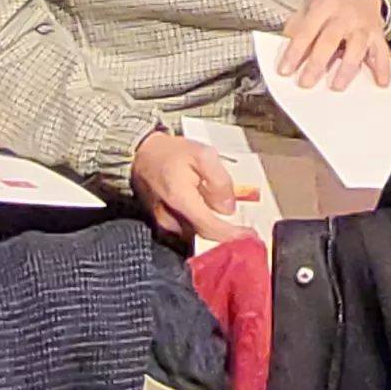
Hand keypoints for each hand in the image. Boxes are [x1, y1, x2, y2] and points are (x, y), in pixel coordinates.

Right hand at [130, 131, 258, 242]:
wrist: (140, 155)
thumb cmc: (172, 153)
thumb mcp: (203, 154)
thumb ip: (219, 180)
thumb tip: (228, 208)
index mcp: (181, 201)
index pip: (210, 228)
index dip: (231, 234)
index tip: (250, 236)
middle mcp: (170, 219)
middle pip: (205, 234)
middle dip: (225, 231)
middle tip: (242, 223)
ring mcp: (164, 224)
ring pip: (196, 233)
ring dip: (212, 227)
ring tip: (223, 210)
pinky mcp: (162, 225)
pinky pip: (187, 230)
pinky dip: (201, 224)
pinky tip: (207, 209)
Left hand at [275, 0, 390, 91]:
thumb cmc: (332, 6)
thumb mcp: (310, 8)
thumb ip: (297, 27)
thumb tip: (285, 51)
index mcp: (324, 7)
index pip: (306, 31)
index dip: (294, 52)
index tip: (285, 71)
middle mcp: (344, 16)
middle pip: (330, 40)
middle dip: (317, 63)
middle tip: (306, 83)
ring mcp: (363, 25)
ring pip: (356, 47)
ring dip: (347, 68)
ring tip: (337, 86)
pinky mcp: (378, 35)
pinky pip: (382, 52)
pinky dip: (383, 68)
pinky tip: (381, 83)